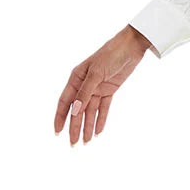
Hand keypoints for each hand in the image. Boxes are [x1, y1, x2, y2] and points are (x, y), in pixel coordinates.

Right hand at [54, 25, 154, 145]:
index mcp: (76, 78)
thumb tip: (75, 111)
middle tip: (73, 144)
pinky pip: (103, 107)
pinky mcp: (110, 89)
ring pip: (90, 111)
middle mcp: (85, 84)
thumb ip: (85, 92)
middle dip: (75, 127)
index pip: (65, 101)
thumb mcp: (97, 73)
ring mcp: (97, 87)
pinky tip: (98, 132)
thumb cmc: (111, 54)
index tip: (57, 132)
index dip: (60, 117)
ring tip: (86, 142)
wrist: (132, 45)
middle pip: (78, 110)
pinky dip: (101, 119)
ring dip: (88, 126)